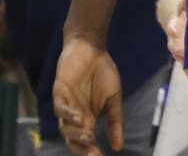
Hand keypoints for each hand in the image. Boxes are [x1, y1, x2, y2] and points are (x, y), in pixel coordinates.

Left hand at [52, 37, 123, 155]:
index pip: (87, 141)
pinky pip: (60, 107)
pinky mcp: (60, 91)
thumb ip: (115, 121)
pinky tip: (78, 116)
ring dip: (75, 133)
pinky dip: (67, 114)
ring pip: (65, 126)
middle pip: (73, 138)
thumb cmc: (103, 73)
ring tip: (88, 135)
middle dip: (82, 147)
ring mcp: (66, 104)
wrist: (94, 50)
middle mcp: (75, 115)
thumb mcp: (114, 99)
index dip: (91, 151)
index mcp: (88, 118)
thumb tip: (118, 146)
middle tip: (93, 151)